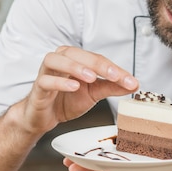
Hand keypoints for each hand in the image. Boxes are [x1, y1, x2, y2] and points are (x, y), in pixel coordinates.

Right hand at [12, 46, 138, 135]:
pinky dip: (60, 83)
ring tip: (92, 77)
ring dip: (75, 67)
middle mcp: (60, 60)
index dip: (113, 68)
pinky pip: (46, 81)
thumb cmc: (66, 100)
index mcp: (74, 58)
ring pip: (57, 60)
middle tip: (114, 75)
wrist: (43, 117)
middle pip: (77, 54)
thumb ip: (112, 86)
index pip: (96, 58)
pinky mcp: (38, 87)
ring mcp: (46, 72)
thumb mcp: (93, 93)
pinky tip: (74, 87)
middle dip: (97, 64)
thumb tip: (134, 84)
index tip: (130, 80)